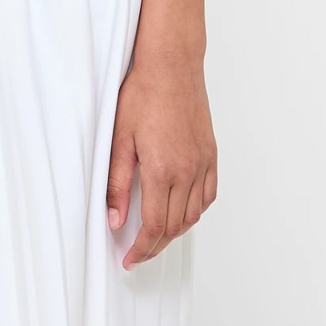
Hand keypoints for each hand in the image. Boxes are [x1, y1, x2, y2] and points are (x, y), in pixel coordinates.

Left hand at [107, 57, 216, 267]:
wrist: (172, 65)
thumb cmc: (142, 94)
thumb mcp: (119, 139)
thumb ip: (116, 184)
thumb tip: (115, 220)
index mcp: (163, 170)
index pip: (154, 227)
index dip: (141, 250)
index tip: (129, 260)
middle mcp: (188, 171)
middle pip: (174, 227)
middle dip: (155, 246)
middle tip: (138, 253)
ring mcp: (203, 163)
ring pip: (194, 215)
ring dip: (175, 232)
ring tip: (155, 236)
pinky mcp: (211, 154)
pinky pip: (208, 195)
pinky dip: (195, 211)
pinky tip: (181, 211)